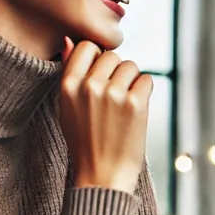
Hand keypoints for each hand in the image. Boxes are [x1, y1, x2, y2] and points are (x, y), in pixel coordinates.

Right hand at [58, 38, 152, 193]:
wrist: (102, 175)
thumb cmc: (84, 142)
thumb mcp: (67, 107)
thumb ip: (69, 73)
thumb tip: (68, 39)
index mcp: (68, 85)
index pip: (87, 46)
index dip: (98, 58)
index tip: (102, 76)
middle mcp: (89, 86)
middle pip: (113, 56)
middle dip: (117, 72)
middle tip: (115, 97)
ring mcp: (113, 94)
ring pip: (131, 66)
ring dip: (132, 81)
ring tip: (124, 105)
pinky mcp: (135, 103)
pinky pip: (147, 80)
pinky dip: (145, 92)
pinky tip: (136, 110)